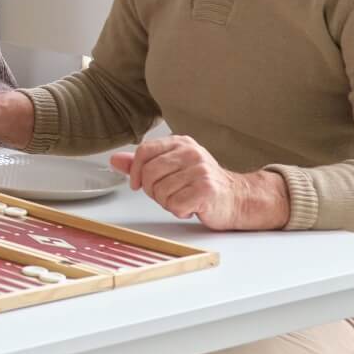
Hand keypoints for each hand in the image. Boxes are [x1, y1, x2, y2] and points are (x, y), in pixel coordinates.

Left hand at [110, 135, 289, 229]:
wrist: (239, 199)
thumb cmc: (202, 184)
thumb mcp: (171, 167)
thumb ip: (142, 163)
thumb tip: (114, 160)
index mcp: (180, 143)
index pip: (144, 151)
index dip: (135, 171)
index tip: (137, 184)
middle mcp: (191, 153)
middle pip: (149, 173)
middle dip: (153, 190)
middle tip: (168, 194)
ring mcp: (200, 170)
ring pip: (161, 192)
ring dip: (168, 202)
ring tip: (183, 199)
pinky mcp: (207, 189)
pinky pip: (175, 205)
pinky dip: (179, 211)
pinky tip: (191, 207)